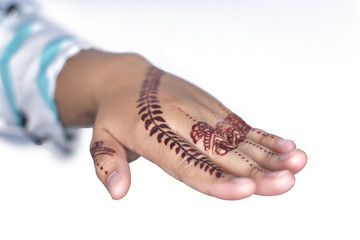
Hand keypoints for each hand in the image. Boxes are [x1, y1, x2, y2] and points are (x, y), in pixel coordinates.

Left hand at [56, 50, 306, 199]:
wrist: (127, 77)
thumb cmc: (115, 115)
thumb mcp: (101, 138)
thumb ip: (108, 164)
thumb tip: (117, 192)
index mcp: (153, 134)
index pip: (189, 164)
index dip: (217, 180)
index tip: (246, 191)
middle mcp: (182, 122)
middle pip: (222, 153)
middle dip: (255, 171)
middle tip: (287, 183)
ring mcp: (200, 112)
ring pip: (237, 137)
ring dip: (269, 152)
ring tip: (298, 163)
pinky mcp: (211, 107)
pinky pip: (239, 123)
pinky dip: (263, 136)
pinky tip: (287, 145)